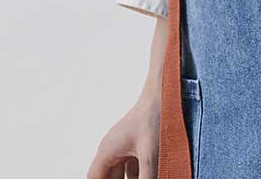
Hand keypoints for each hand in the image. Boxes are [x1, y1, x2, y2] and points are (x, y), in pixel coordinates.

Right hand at [87, 19, 168, 178]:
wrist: (166, 91)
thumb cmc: (154, 116)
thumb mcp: (149, 155)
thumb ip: (146, 178)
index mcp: (107, 150)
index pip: (94, 178)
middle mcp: (112, 149)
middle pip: (109, 177)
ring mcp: (124, 147)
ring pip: (121, 174)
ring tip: (146, 177)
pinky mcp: (137, 145)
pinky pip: (134, 168)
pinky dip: (140, 175)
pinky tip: (152, 176)